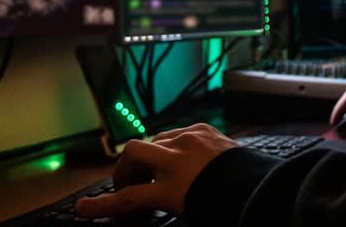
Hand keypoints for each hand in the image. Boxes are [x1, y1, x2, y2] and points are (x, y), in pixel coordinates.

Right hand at [74, 123, 237, 218]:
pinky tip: (182, 157)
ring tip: (158, 171)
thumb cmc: (227, 207)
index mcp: (172, 189)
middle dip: (126, 168)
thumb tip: (153, 199)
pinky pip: (179, 133)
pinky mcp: (206, 130)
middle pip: (134, 154)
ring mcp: (191, 140)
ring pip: (155, 140)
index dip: (101, 206)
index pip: (127, 199)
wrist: (262, 189)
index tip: (82, 208)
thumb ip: (166, 203)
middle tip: (129, 183)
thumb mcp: (188, 214)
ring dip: (151, 155)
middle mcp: (178, 160)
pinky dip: (174, 145)